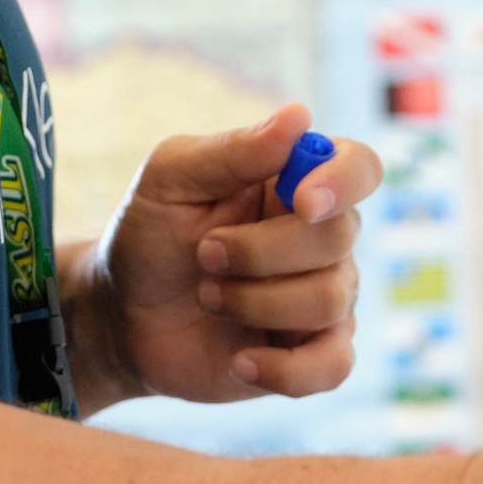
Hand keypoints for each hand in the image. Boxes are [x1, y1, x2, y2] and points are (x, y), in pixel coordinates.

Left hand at [64, 103, 383, 410]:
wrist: (121, 316)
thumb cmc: (149, 235)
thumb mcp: (170, 179)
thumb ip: (233, 150)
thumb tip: (299, 115)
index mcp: (297, 181)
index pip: (360, 167)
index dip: (343, 182)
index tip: (300, 201)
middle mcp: (321, 236)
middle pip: (339, 237)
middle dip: (260, 252)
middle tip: (203, 254)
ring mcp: (322, 296)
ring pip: (331, 300)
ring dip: (254, 301)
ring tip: (208, 296)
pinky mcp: (311, 353)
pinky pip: (334, 365)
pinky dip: (286, 368)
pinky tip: (243, 361)